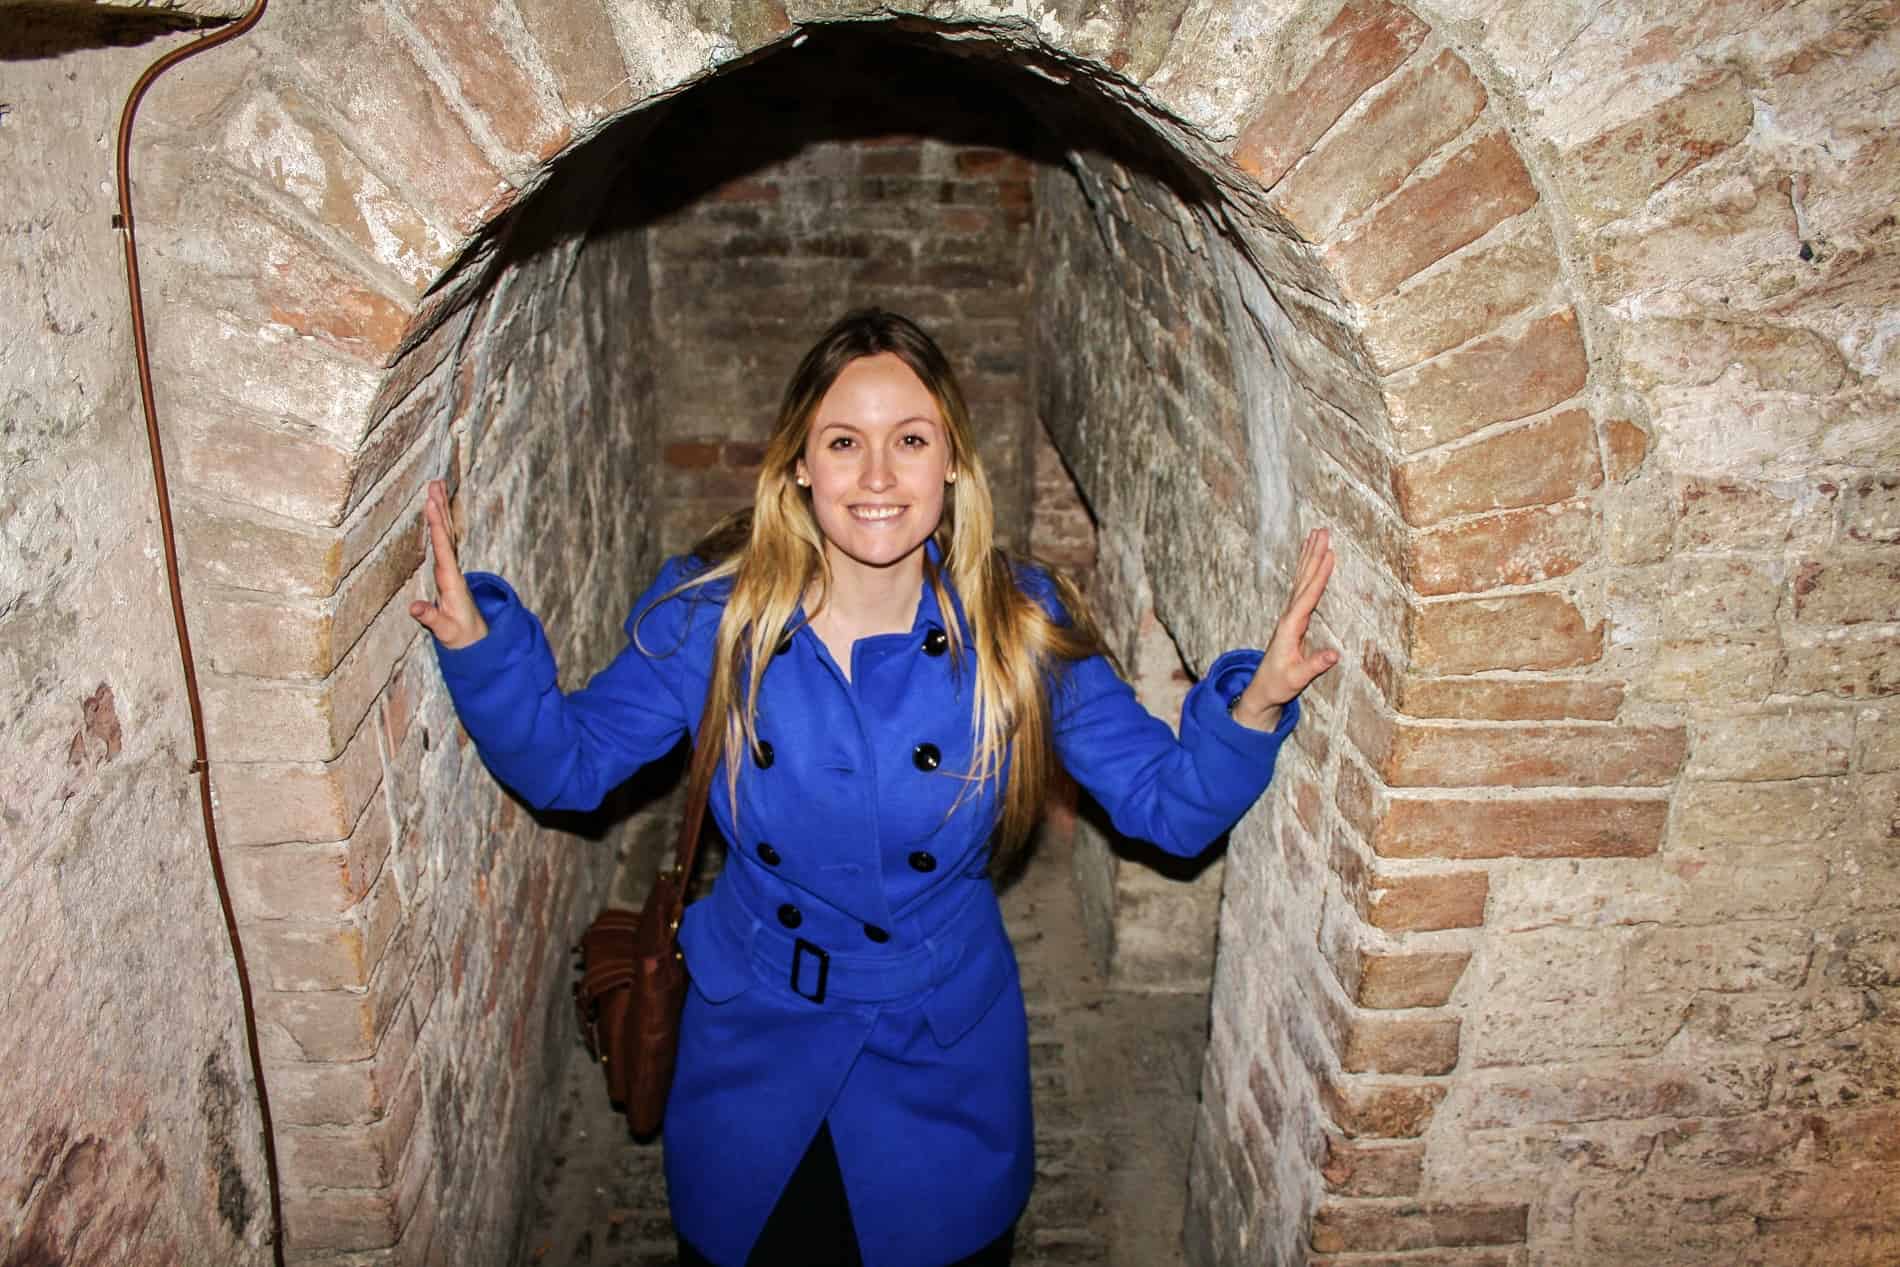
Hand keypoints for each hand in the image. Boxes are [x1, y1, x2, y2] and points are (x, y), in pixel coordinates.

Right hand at [408, 478, 487, 649]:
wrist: (475, 640)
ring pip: (446, 534)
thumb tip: (414, 607)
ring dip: (441, 510)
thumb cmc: (459, 635)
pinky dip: (439, 523)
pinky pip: (444, 541)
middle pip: (447, 534)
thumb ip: (431, 618)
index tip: (431, 505)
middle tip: (434, 483)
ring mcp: (452, 569)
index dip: (437, 526)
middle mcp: (453, 570)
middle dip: (440, 508)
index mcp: (451, 581)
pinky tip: (436, 510)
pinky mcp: (448, 571)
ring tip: (435, 486)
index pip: (443, 548)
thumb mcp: (445, 630)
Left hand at [1232, 528, 1338, 728]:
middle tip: (1323, 531)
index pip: (1308, 596)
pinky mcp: (1294, 618)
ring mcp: (1290, 616)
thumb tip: (1334, 655)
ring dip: (1310, 556)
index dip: (1320, 575)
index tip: (1329, 555)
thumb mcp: (1297, 679)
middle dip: (1313, 554)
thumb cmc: (1279, 685)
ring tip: (1317, 534)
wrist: (1263, 690)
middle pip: (1304, 580)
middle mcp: (1289, 616)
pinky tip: (1311, 558)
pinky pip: (1302, 588)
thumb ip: (1314, 665)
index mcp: (1291, 627)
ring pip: (1302, 580)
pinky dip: (1309, 570)